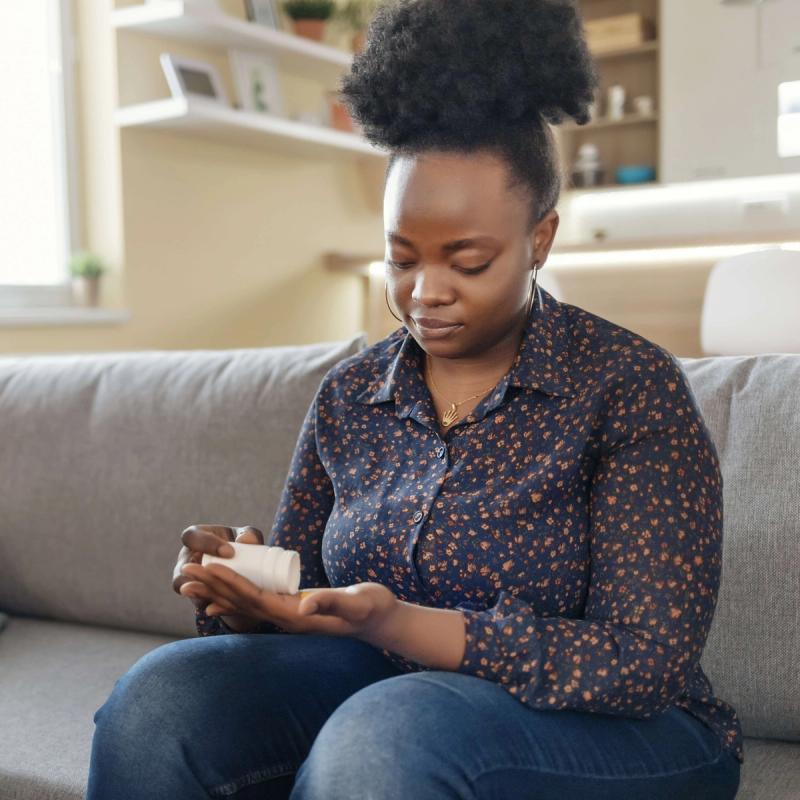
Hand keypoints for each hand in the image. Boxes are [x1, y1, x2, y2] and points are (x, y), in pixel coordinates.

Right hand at [172, 524, 265, 632]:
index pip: (191, 537)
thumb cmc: (243, 545)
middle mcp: (187, 558)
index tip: (229, 552)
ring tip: (213, 595)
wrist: (245, 568)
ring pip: (183, 587)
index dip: (206, 544)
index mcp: (198, 537)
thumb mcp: (248, 537)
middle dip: (196, 573)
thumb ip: (249, 535)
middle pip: (182, 566)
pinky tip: (222, 607)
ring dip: (197, 592)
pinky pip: (197, 601)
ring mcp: (188, 579)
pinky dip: (209, 604)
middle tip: (219, 576)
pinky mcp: (197, 596)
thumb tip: (246, 540)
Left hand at [179, 557, 399, 639]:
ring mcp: (287, 615)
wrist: (380, 620)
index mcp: (294, 616)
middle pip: (241, 601)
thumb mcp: (356, 602)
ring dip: (217, 592)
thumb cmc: (370, 608)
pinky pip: (255, 603)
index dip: (227, 583)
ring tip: (190, 582)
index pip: (253, 597)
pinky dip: (233, 598)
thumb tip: (303, 603)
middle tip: (184, 573)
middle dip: (212, 586)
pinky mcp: (291, 609)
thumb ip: (332, 601)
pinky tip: (217, 597)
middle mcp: (285, 618)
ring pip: (244, 603)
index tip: (206, 570)